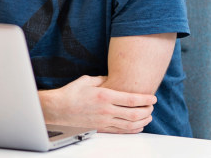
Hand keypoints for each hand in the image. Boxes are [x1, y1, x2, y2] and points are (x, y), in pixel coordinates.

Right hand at [38, 75, 155, 133]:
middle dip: (147, 111)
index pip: (131, 99)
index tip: (153, 98)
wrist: (57, 109)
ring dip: (142, 121)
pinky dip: (132, 130)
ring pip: (129, 125)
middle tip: (152, 107)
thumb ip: (103, 79)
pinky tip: (138, 126)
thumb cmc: (70, 93)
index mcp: (104, 96)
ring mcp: (104, 121)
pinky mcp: (100, 128)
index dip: (145, 99)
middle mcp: (106, 110)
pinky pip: (120, 131)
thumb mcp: (87, 80)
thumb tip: (113, 78)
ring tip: (148, 117)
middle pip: (134, 114)